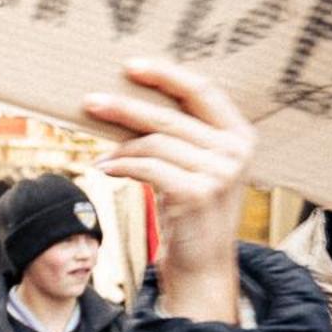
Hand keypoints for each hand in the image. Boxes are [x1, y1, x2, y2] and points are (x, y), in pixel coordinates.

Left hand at [81, 59, 255, 321]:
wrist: (202, 265)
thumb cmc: (192, 213)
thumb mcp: (197, 167)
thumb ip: (181, 135)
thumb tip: (130, 102)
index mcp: (240, 135)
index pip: (202, 90)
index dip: (166, 75)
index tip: (131, 66)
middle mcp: (235, 150)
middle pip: (170, 115)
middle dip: (125, 107)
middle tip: (90, 101)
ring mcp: (219, 172)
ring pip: (154, 142)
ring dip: (120, 146)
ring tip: (101, 156)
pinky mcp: (196, 192)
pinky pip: (146, 166)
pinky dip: (120, 165)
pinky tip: (105, 168)